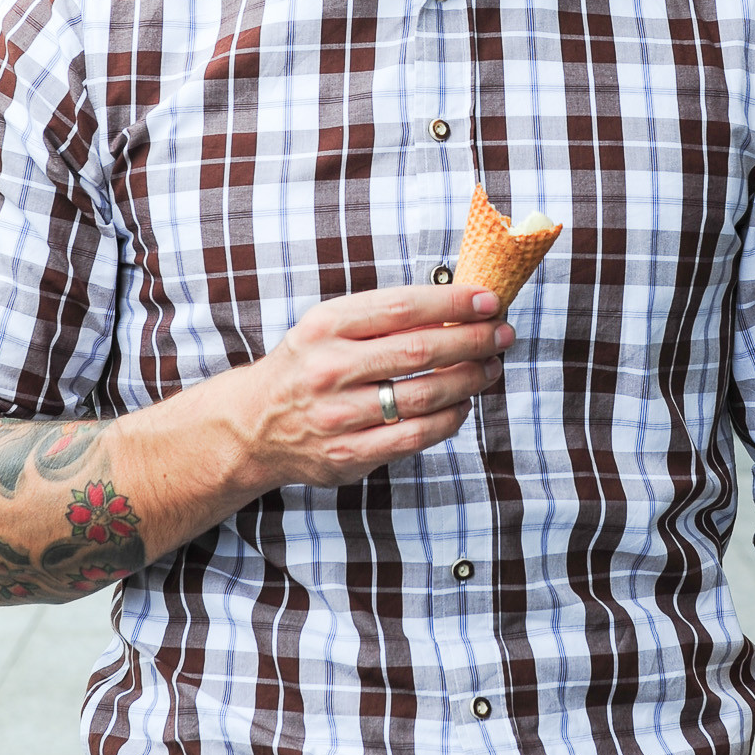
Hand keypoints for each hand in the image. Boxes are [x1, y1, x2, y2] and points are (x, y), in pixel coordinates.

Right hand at [212, 283, 513, 495]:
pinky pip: (416, 436)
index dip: (452, 302)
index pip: (402, 307)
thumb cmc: (307, 366)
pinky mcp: (348, 455)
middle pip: (420, 350)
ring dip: (469, 380)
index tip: (488, 299)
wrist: (253, 425)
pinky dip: (450, 419)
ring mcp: (337, 416)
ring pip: (424, 396)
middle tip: (502, 334)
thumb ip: (383, 317)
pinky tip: (462, 405)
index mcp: (325, 326)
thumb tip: (458, 306)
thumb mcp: (328, 327)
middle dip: (473, 340)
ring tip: (490, 368)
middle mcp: (328, 369)